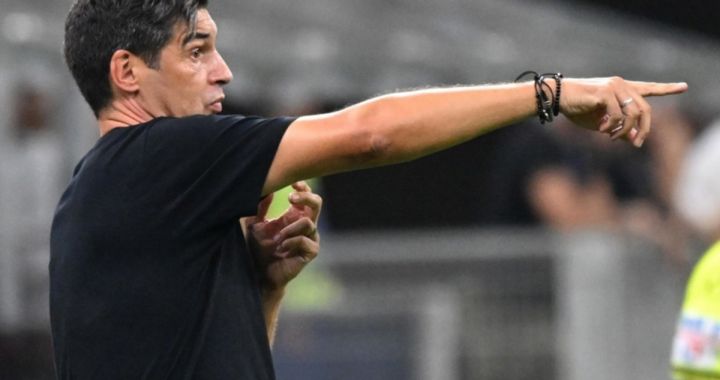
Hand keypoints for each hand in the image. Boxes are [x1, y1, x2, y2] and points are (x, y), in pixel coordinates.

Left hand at [245, 181, 321, 290]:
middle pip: (317, 204)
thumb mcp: (254, 224)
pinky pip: (306, 241)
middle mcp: (305, 226)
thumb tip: (269, 188)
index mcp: (294, 216)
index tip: (292, 183)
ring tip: (277, 238)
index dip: (303, 187)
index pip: (306, 196)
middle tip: (290, 199)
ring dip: (291, 228)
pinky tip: (282, 247)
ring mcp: (310, 239)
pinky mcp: (310, 252)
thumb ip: (261, 207)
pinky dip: (292, 242)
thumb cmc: (257, 249)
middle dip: (306, 197)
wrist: (259, 274)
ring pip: (309, 223)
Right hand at [559, 77, 686, 146]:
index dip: (667, 89)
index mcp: (623, 89)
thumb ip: (620, 129)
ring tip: (611, 137)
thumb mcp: (602, 124)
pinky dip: (611, 127)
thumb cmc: (578, 110)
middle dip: (644, 129)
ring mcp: (614, 86)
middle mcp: (622, 85)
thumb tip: (636, 139)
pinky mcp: (605, 92)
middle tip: (636, 144)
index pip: (649, 89)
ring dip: (624, 130)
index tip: (684, 87)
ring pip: (633, 113)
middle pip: (645, 109)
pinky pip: (618, 115)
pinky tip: (601, 130)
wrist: (558, 98)